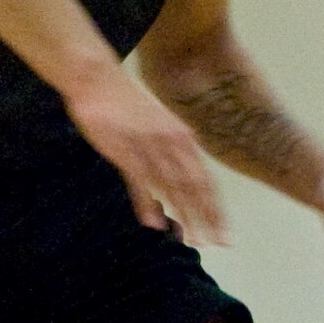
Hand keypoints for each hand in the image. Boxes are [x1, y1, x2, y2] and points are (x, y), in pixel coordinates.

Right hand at [66, 69, 226, 241]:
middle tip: (219, 243)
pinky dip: (149, 204)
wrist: (98, 78)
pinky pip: (141, 182)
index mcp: (183, 137)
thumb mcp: (160, 122)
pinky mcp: (124, 150)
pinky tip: (156, 224)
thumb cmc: (128, 104)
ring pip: (172, 188)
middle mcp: (172, 143)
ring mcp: (149, 147)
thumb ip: (173, 148)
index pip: (206, 180)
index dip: (216, 208)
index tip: (225, 231)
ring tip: (193, 240)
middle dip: (208, 218)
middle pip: (195, 188)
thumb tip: (182, 176)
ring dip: (183, 215)